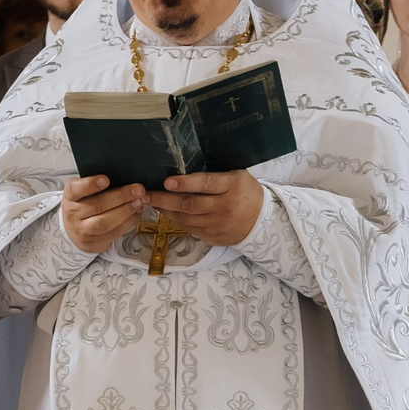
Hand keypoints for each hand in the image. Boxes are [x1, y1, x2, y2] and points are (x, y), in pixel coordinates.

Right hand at [59, 174, 146, 253]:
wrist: (74, 231)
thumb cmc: (83, 205)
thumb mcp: (83, 192)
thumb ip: (97, 185)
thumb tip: (124, 177)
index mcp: (70, 197)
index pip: (75, 189)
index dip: (90, 184)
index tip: (106, 179)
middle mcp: (73, 214)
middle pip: (96, 205)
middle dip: (120, 197)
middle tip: (137, 190)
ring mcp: (83, 230)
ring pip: (104, 222)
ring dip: (125, 212)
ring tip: (138, 202)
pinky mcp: (94, 243)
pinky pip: (114, 232)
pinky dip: (128, 222)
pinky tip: (136, 213)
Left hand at [150, 171, 264, 246]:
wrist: (262, 221)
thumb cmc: (246, 192)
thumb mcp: (237, 177)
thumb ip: (215, 176)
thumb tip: (183, 172)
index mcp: (232, 186)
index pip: (206, 184)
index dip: (185, 183)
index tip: (167, 182)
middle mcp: (225, 207)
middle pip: (190, 204)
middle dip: (164, 199)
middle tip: (146, 194)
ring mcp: (219, 225)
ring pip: (186, 219)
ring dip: (166, 210)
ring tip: (152, 202)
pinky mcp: (214, 238)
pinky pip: (190, 229)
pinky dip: (177, 220)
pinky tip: (167, 213)